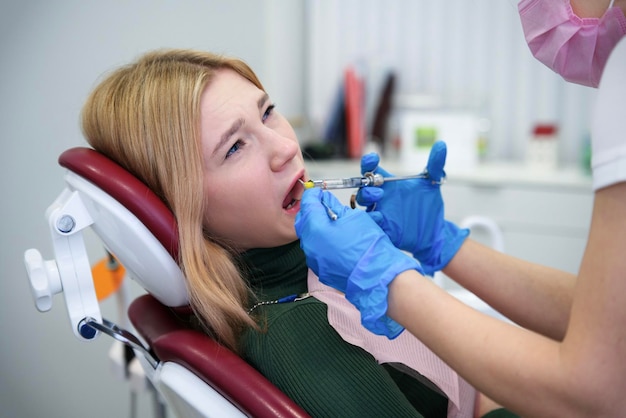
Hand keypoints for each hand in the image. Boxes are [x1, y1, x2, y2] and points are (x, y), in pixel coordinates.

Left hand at [295, 188, 421, 337]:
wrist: (377, 275)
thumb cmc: (369, 247)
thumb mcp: (353, 218)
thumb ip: (335, 207)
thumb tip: (327, 201)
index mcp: (316, 229)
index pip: (308, 205)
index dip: (313, 195)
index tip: (318, 192)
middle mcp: (310, 245)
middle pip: (303, 221)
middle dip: (311, 210)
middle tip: (323, 204)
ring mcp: (314, 260)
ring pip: (308, 237)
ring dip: (315, 227)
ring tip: (331, 222)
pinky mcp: (320, 270)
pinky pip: (315, 251)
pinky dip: (321, 242)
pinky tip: (334, 239)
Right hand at [357, 141, 468, 275]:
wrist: (434, 231)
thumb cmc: (428, 207)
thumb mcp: (433, 183)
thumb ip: (435, 164)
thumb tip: (441, 145)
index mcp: (388, 184)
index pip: (371, 169)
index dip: (369, 162)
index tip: (373, 158)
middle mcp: (380, 197)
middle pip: (362, 187)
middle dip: (365, 185)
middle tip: (379, 188)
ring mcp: (379, 212)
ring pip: (361, 204)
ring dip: (365, 198)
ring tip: (378, 198)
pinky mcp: (382, 228)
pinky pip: (370, 222)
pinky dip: (371, 219)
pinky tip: (379, 217)